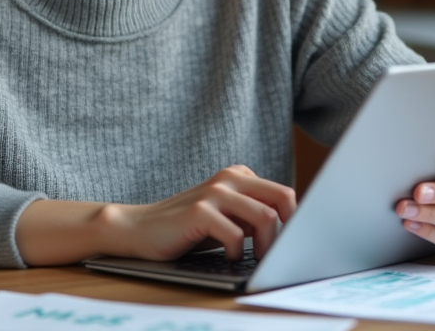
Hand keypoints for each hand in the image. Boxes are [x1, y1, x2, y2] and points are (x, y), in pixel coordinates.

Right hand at [102, 165, 295, 261]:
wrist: (139, 228)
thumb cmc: (187, 228)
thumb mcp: (225, 216)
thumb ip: (251, 215)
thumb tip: (289, 232)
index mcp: (238, 176)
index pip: (283, 193)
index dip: (294, 220)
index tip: (292, 242)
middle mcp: (229, 179)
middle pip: (282, 197)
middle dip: (288, 230)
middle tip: (278, 253)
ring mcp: (214, 193)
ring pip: (265, 216)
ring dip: (266, 245)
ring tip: (254, 258)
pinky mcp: (199, 212)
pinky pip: (236, 234)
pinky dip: (237, 251)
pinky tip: (227, 256)